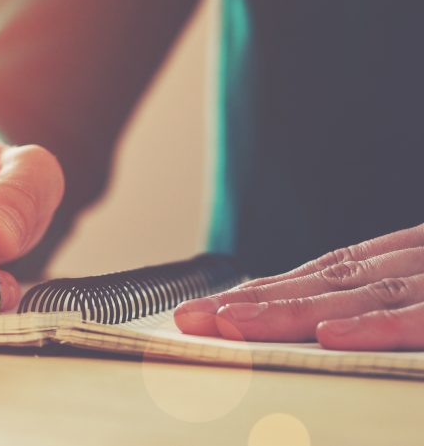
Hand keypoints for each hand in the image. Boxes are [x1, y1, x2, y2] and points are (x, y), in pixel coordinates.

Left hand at [175, 224, 423, 349]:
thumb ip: (396, 297)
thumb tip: (332, 324)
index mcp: (412, 256)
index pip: (328, 273)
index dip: (267, 290)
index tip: (211, 308)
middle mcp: (419, 261)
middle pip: (327, 282)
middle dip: (254, 300)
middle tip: (191, 317)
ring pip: (360, 294)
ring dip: (291, 310)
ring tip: (230, 324)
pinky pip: (420, 316)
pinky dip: (374, 325)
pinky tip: (329, 336)